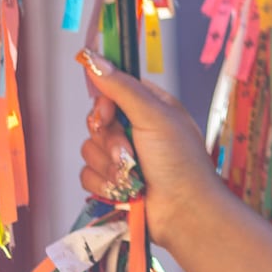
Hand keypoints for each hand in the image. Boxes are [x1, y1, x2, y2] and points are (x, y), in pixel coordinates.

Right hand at [78, 52, 219, 250]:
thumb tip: (93, 59)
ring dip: (109, 166)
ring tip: (134, 175)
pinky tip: (126, 192)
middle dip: (109, 139)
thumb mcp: (154, 115)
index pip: (113, 90)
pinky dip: (105, 185)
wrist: (183, 213)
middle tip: (129, 150)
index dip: (105, 102)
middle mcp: (135, 130)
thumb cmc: (180, 162)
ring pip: (89, 150)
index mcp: (150, 107)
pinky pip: (87, 175)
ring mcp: (123, 158)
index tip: (108, 112)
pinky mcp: (112, 183)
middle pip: (96, 121)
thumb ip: (121, 87)